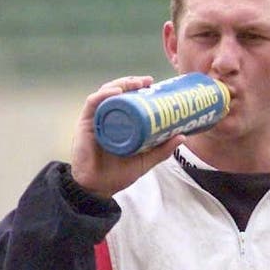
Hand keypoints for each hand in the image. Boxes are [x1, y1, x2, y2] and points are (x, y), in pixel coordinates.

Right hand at [71, 75, 184, 197]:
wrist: (99, 188)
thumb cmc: (119, 174)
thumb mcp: (145, 160)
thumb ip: (162, 150)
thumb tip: (183, 136)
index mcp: (120, 123)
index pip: (127, 99)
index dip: (138, 88)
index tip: (154, 83)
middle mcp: (108, 118)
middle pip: (117, 92)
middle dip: (132, 82)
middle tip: (148, 81)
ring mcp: (96, 120)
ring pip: (105, 94)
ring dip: (120, 84)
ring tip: (135, 83)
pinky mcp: (86, 125)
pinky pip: (92, 105)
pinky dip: (103, 96)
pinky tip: (115, 92)